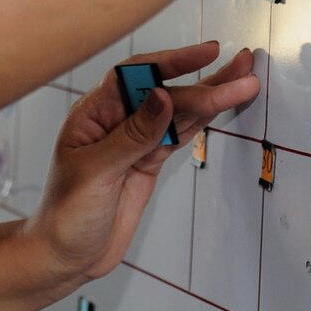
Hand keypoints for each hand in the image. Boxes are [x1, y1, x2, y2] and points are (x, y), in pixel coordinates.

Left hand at [23, 41, 259, 285]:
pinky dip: (202, 122)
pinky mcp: (147, 162)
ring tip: (245, 80)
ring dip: (211, 97)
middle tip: (242, 67)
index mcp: (93, 113)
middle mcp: (115, 121)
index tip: (206, 54)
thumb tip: (163, 96)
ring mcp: (134, 142)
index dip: (172, 61)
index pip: (135, 75)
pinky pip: (179, 136)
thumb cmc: (65, 215)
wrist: (65, 256)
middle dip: (205, 81)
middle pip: (165, 91)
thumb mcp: (95, 173)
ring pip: (178, 113)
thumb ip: (133, 136)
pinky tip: (223, 106)